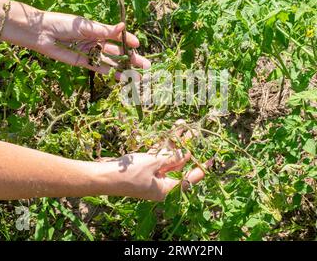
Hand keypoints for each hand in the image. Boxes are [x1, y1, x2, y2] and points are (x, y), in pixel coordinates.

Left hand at [32, 11, 150, 78]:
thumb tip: (123, 26)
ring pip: (111, 61)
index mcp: (97, 29)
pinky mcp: (83, 62)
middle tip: (145, 66)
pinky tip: (120, 77)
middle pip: (117, 51)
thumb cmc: (62, 24)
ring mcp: (90, 52)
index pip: (117, 36)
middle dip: (131, 59)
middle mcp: (96, 41)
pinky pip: (99, 68)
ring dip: (123, 68)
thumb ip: (105, 30)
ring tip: (136, 76)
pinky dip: (109, 72)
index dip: (128, 41)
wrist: (41, 33)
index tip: (138, 45)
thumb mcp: (86, 26)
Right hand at [98, 122, 212, 200]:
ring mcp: (153, 176)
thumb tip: (186, 153)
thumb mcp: (154, 164)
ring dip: (175, 143)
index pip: (190, 179)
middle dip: (186, 148)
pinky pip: (158, 157)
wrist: (104, 177)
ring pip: (168, 158)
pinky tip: (170, 132)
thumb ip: (171, 158)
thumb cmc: (130, 174)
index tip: (212, 158)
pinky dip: (163, 146)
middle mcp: (162, 184)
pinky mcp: (144, 168)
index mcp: (167, 190)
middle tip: (196, 133)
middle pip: (179, 165)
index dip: (201, 167)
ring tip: (184, 126)